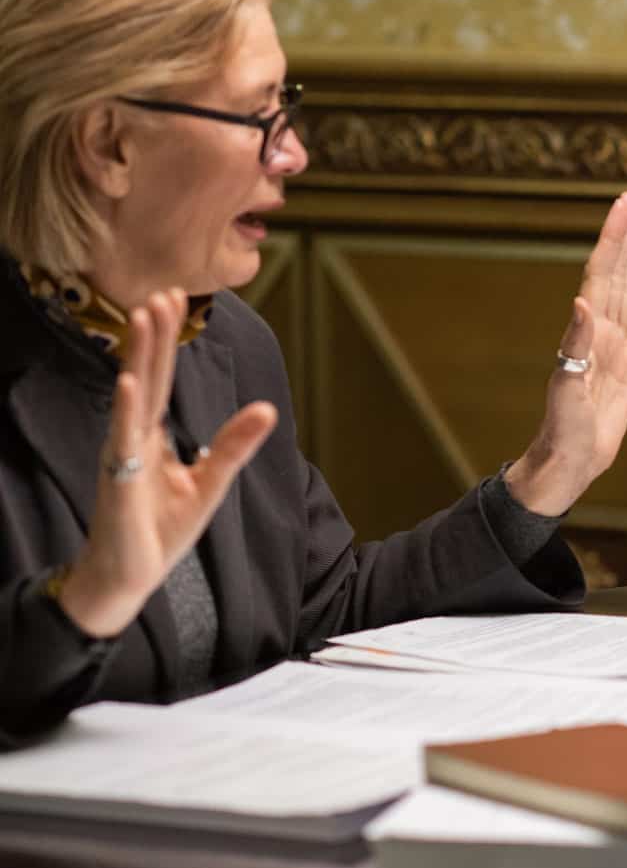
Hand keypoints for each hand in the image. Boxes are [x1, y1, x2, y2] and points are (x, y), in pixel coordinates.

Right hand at [59, 291, 278, 638]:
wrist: (128, 576)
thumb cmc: (159, 530)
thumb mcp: (209, 484)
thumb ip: (232, 446)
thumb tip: (266, 409)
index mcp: (150, 436)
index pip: (162, 379)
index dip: (166, 341)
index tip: (173, 301)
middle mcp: (132, 438)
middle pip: (148, 377)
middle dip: (154, 334)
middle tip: (162, 291)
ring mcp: (122, 457)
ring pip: (133, 397)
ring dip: (139, 356)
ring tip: (144, 317)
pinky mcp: (118, 482)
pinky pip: (121, 441)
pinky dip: (126, 411)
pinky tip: (130, 383)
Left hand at [505, 194, 626, 515]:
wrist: (568, 461)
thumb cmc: (563, 432)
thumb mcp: (567, 391)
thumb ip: (575, 346)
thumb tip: (582, 302)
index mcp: (587, 332)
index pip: (602, 274)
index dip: (612, 240)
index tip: (623, 207)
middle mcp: (600, 331)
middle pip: (614, 272)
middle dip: (622, 235)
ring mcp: (615, 344)